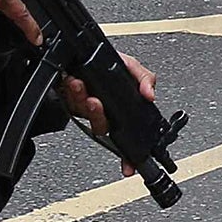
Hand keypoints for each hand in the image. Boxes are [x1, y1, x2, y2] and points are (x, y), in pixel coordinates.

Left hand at [61, 54, 156, 170]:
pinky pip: (70, 102)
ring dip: (81, 100)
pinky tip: (73, 81)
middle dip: (97, 114)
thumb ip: (145, 79)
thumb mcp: (133, 66)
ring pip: (83, 114)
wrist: (85, 54)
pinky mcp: (71, 101)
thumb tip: (151, 95)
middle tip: (95, 102)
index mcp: (123, 110)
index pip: (128, 138)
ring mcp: (87, 109)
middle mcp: (105, 114)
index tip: (128, 166)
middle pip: (103, 126)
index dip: (129, 156)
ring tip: (80, 85)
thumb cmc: (110, 63)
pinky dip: (71, 91)